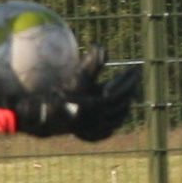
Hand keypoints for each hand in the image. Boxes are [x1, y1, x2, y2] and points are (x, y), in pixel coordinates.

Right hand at [27, 65, 141, 143]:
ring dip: (126, 103)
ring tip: (130, 92)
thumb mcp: (76, 77)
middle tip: (136, 77)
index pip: (120, 89)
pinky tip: (118, 111)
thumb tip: (100, 46)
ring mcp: (97, 129)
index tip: (135, 69)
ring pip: (119, 117)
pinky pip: (111, 128)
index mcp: (97, 103)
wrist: (46, 117)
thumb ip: (91, 63)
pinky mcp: (92, 136)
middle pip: (122, 102)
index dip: (128, 78)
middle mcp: (99, 118)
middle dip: (131, 88)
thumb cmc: (61, 93)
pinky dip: (117, 118)